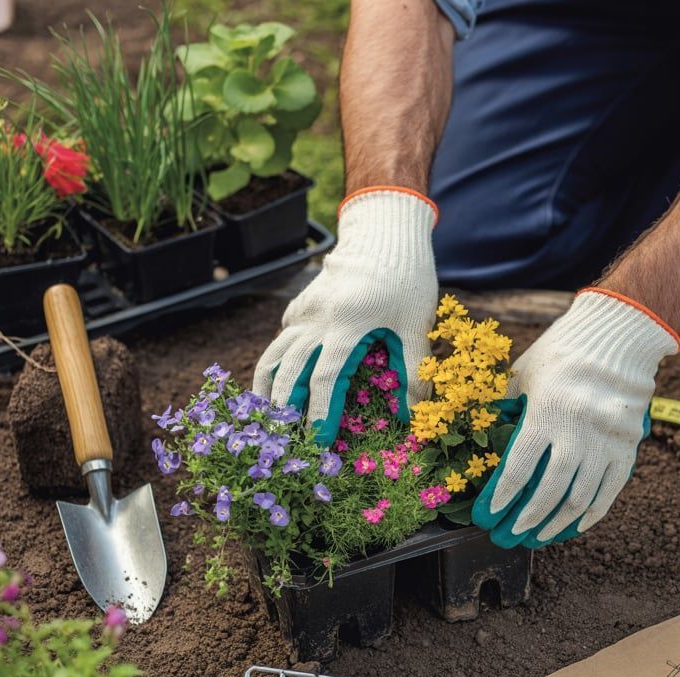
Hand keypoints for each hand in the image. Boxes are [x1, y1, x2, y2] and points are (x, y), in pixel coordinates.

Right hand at [252, 187, 438, 443]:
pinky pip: (282, 335)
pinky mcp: (302, 302)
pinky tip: (277, 378)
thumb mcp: (417, 324)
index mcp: (346, 326)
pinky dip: (276, 359)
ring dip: (266, 387)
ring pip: (274, 352)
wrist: (385, 232)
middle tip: (281, 439)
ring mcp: (305, 309)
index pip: (324, 380)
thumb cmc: (408, 278)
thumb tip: (416, 412)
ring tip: (262, 416)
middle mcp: (317, 319)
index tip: (317, 443)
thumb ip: (415, 369)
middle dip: (283, 408)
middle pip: (288, 370)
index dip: (319, 415)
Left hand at [472, 289, 679, 547]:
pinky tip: (575, 525)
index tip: (490, 513)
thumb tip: (482, 435)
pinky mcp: (627, 446)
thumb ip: (506, 406)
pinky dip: (592, 514)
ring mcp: (606, 440)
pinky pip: (610, 490)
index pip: (521, 466)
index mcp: (547, 410)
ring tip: (540, 534)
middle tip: (513, 533)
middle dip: (528, 517)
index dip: (503, 495)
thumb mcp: (524, 373)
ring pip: (581, 497)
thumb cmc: (562, 352)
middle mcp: (578, 429)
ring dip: (557, 522)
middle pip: (551, 489)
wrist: (617, 335)